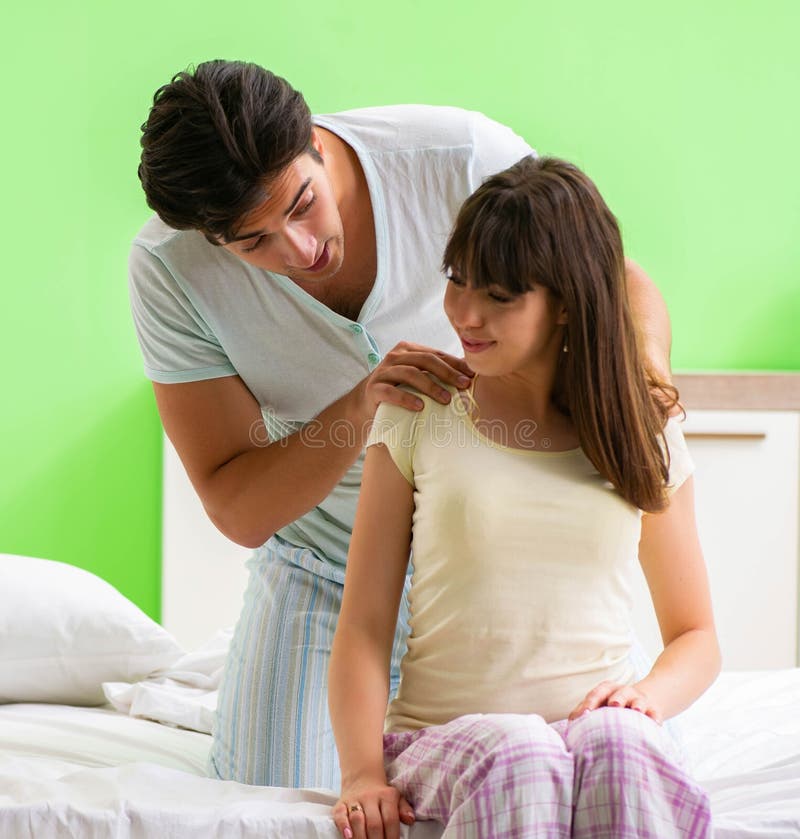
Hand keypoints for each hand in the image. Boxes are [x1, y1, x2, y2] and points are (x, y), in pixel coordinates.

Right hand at [333, 781, 414, 838]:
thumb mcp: (396, 798)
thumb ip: (404, 809)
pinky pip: (340, 815)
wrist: (362, 778)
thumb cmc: (381, 794)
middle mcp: (370, 797)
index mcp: (386, 796)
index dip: (392, 837)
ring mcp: (354, 800)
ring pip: (357, 819)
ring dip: (361, 837)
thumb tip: (410, 820)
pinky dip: (343, 827)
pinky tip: (348, 837)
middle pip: (374, 823)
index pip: (390, 819)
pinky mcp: (340, 804)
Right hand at [349, 341, 472, 424]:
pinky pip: (391, 392)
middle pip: (425, 361)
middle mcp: (395, 357)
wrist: (367, 402)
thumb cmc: (399, 389)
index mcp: (408, 350)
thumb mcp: (417, 377)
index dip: (455, 364)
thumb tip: (470, 375)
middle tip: (463, 386)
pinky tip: (420, 407)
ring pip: (410, 374)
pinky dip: (407, 398)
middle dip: (447, 373)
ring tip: (446, 400)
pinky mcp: (374, 388)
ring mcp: (383, 372)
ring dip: (431, 387)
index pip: (436, 354)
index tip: (472, 376)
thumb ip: (436, 373)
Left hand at [567, 680, 662, 724]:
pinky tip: (655, 724)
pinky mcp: (653, 710)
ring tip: (637, 711)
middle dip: (617, 698)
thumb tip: (569, 727)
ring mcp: (640, 700)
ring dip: (638, 705)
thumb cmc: (612, 706)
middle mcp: (624, 692)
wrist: (644, 700)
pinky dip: (655, 718)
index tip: (584, 714)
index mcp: (607, 690)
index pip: (597, 693)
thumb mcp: (600, 704)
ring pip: (639, 700)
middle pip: (620, 692)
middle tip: (613, 705)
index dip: (591, 702)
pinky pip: (655, 713)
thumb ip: (585, 713)